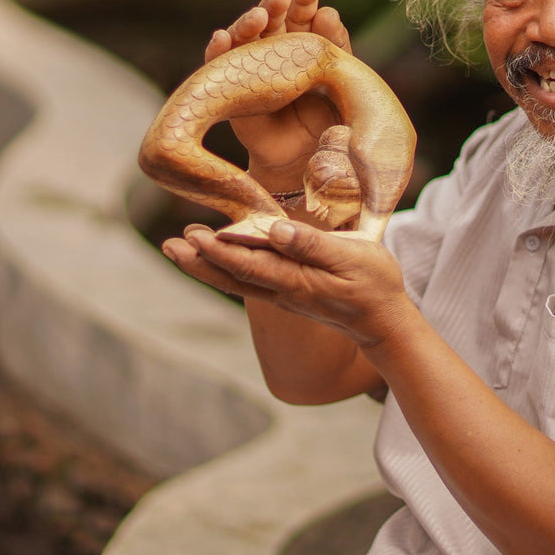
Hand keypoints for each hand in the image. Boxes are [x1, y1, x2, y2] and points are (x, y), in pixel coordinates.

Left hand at [163, 219, 411, 348]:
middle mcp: (283, 292)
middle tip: (170, 244)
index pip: (251, 264)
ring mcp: (283, 296)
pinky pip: (248, 283)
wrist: (384, 324)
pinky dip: (224, 272)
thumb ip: (314, 245)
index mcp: (297, 280)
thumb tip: (278, 231)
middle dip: (200, 261)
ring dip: (204, 267)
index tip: (195, 234)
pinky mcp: (288, 296)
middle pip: (233, 276)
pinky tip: (212, 262)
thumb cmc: (376, 285)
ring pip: (237, 281)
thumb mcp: (355, 258)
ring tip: (176, 250)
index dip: (221, 250)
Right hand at [206, 0, 353, 190]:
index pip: (306, 16)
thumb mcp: (343, 83)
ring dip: (249, 23)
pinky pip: (219, 69)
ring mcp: (252, 70)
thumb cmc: (332, 122)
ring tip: (260, 14)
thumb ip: (337, 50)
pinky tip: (220, 38)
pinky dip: (218, 52)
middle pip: (274, 21)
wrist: (311, 164)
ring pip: (246, 39)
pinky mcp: (231, 92)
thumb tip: (329, 13)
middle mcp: (276, 53)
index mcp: (306, 46)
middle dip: (278, 3)